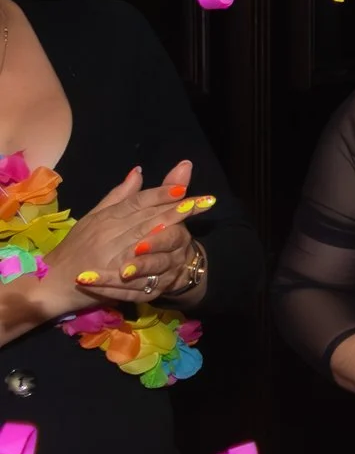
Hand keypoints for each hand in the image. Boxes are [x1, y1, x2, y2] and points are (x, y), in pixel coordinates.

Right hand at [44, 162, 206, 306]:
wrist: (50, 281)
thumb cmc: (74, 248)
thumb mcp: (93, 218)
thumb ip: (118, 197)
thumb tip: (138, 172)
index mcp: (106, 217)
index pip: (138, 201)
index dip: (161, 193)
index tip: (184, 188)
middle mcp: (109, 231)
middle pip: (148, 216)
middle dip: (178, 207)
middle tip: (206, 200)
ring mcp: (112, 253)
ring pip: (146, 236)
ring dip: (172, 225)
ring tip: (194, 216)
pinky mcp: (112, 274)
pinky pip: (136, 263)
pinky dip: (154, 254)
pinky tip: (170, 248)